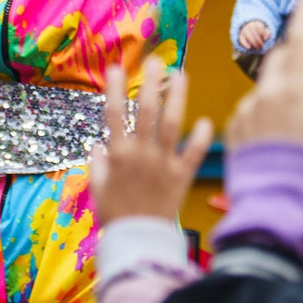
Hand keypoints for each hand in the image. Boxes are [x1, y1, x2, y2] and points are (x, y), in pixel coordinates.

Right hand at [89, 55, 212, 224]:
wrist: (139, 241)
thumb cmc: (116, 215)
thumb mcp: (99, 189)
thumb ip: (98, 165)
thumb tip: (96, 146)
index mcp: (118, 155)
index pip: (113, 114)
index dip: (114, 89)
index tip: (115, 68)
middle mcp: (141, 154)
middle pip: (146, 111)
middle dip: (150, 83)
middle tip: (155, 62)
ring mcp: (163, 163)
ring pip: (171, 124)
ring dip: (176, 98)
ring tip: (181, 76)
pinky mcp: (181, 176)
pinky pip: (193, 153)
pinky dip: (200, 137)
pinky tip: (206, 121)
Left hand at [228, 0, 302, 158]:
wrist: (278, 206)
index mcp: (294, 91)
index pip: (298, 41)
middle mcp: (264, 95)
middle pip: (280, 60)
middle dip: (294, 59)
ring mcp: (246, 111)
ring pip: (266, 86)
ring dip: (281, 91)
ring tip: (296, 127)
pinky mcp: (233, 128)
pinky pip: (251, 108)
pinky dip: (265, 112)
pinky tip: (276, 137)